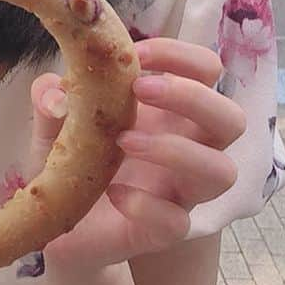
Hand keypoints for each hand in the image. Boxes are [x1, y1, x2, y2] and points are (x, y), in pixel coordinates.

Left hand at [27, 37, 245, 272]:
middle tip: (140, 89)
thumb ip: (51, 97)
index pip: (207, 72)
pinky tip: (112, 192)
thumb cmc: (72, 158)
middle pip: (232, 119)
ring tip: (123, 141)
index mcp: (169, 111)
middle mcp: (186, 147)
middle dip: (192, 97)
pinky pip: (177, 222)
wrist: (57, 219)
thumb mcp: (54, 121)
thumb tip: (55, 92)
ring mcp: (179, 191)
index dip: (183, 56)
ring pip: (222, 172)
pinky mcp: (162, 230)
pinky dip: (145, 205)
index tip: (137, 54)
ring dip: (176, 149)